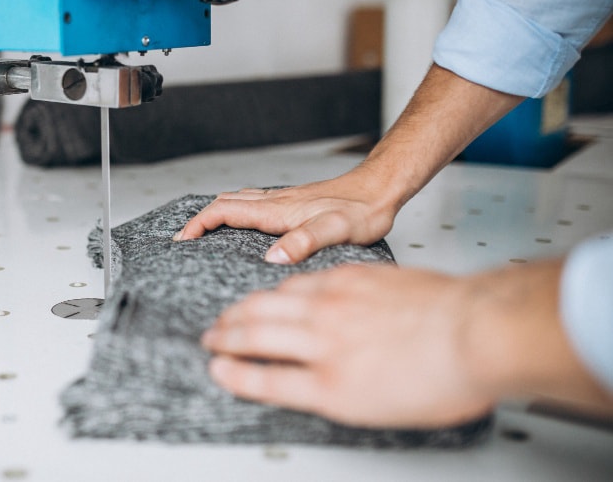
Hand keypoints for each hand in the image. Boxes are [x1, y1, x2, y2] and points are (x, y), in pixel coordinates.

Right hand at [175, 168, 397, 263]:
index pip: (225, 211)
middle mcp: (276, 202)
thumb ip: (305, 241)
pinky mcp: (293, 203)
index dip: (199, 224)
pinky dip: (234, 210)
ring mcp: (283, 201)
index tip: (182, 240)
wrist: (381, 189)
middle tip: (184, 239)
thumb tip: (273, 258)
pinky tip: (242, 222)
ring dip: (215, 213)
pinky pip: (252, 203)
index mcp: (278, 211)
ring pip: (237, 200)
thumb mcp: (337, 230)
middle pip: (224, 203)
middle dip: (199, 219)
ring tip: (203, 231)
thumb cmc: (363, 210)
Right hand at [201, 264, 494, 427]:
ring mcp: (335, 304)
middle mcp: (325, 340)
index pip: (264, 378)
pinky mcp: (350, 278)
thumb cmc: (443, 377)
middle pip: (257, 334)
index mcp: (329, 383)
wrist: (477, 330)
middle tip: (210, 338)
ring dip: (244, 310)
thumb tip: (309, 387)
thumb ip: (333, 396)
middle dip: (226, 338)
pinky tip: (277, 290)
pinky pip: (302, 281)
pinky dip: (280, 289)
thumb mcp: (381, 410)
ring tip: (232, 315)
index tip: (217, 370)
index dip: (234, 374)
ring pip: (273, 303)